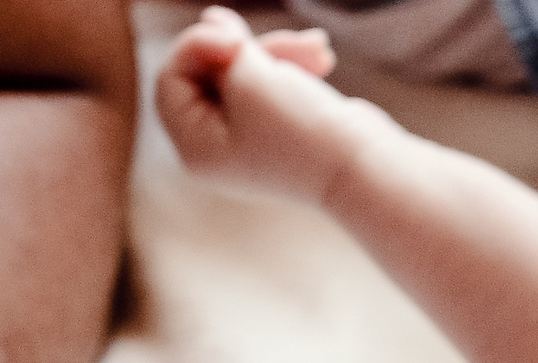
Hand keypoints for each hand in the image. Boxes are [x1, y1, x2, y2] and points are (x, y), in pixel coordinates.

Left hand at [156, 6, 393, 201]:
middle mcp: (215, 151)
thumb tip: (212, 20)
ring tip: (319, 48)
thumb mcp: (250, 77)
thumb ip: (224, 45)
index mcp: (194, 149)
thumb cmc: (302, 129)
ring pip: (244, 76)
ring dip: (278, 53)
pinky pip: (270, 87)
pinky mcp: (278, 132)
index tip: (235, 39)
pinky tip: (321, 56)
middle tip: (284, 39)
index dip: (197, 46)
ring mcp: (248, 143)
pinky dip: (290, 68)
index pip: (171, 80)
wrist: (365, 167)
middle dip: (248, 48)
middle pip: (209, 75)